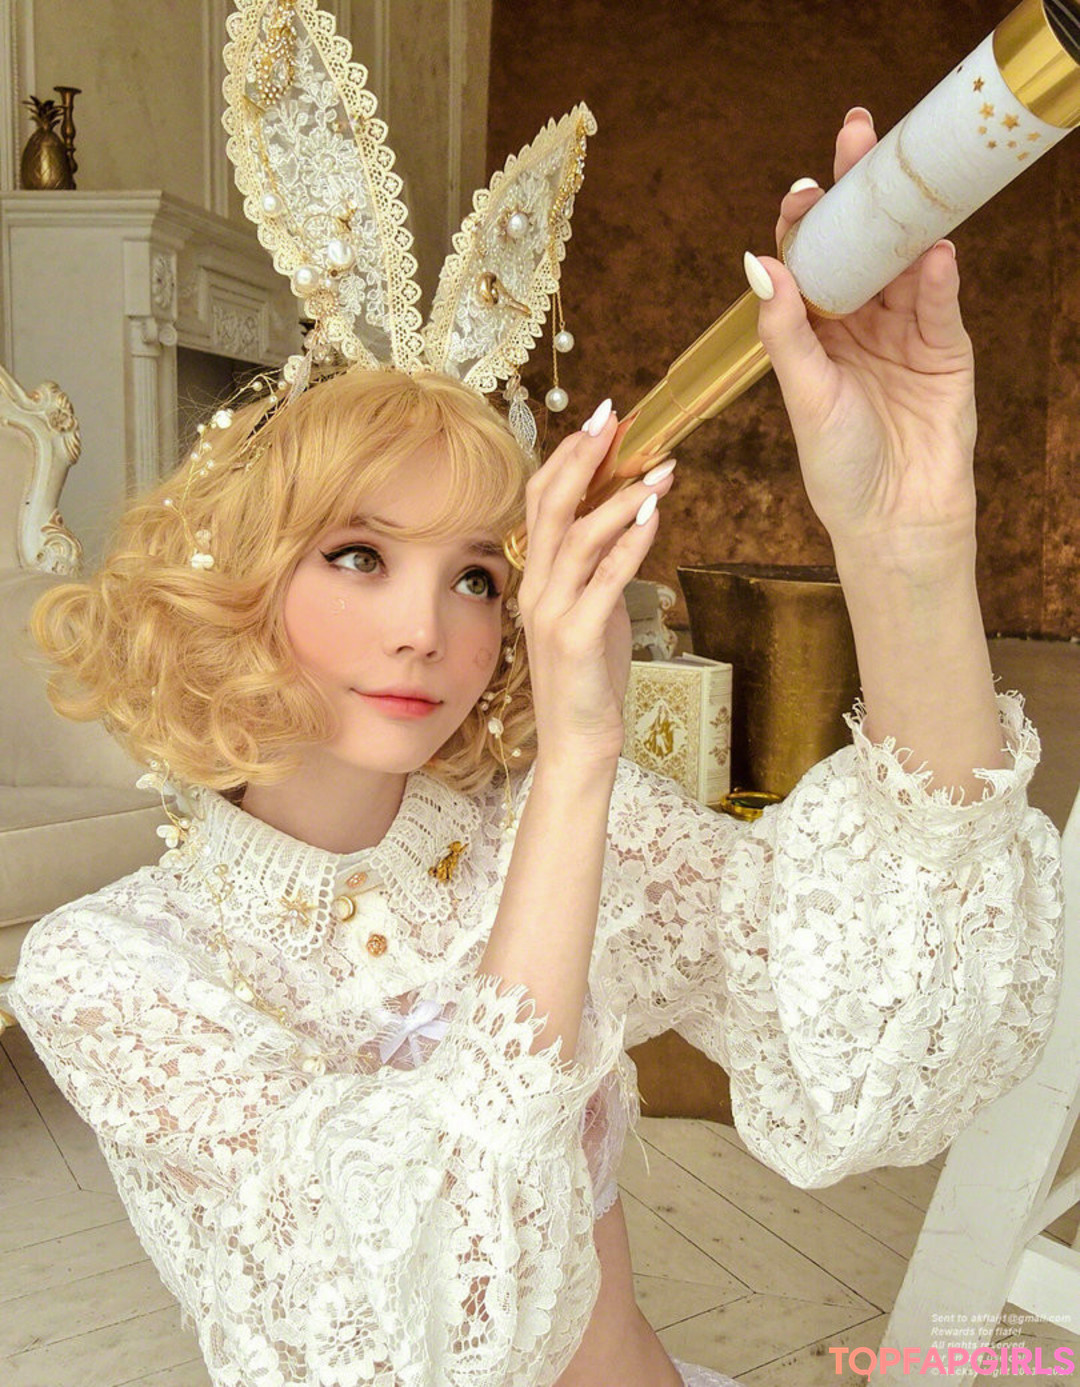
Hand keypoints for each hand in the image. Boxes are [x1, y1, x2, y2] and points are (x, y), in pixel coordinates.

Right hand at [517, 403, 674, 767]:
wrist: (578, 743)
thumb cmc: (590, 680)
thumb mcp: (594, 612)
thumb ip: (600, 569)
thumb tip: (630, 521)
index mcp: (537, 579)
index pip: (539, 502)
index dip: (567, 457)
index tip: (601, 421)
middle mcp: (536, 589)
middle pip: (548, 506)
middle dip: (583, 457)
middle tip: (616, 418)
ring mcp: (552, 614)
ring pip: (577, 537)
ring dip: (620, 496)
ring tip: (660, 470)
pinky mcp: (577, 639)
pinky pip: (605, 580)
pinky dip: (630, 542)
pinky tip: (655, 515)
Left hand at [753, 110, 977, 570]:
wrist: (894, 520)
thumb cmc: (839, 467)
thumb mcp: (804, 396)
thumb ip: (786, 332)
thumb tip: (759, 262)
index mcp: (816, 334)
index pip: (810, 263)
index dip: (806, 222)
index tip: (803, 189)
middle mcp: (860, 324)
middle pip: (860, 245)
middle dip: (858, 192)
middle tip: (857, 134)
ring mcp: (907, 332)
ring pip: (905, 263)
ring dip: (902, 220)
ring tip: (896, 178)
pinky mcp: (947, 351)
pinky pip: (942, 304)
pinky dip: (940, 278)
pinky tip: (935, 252)